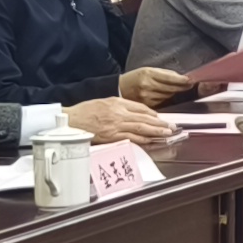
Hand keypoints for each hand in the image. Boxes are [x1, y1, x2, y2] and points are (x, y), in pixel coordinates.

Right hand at [63, 97, 177, 145]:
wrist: (70, 120)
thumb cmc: (85, 111)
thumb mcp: (105, 102)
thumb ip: (121, 106)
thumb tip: (137, 112)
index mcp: (118, 102)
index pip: (141, 108)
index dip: (154, 114)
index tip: (162, 118)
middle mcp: (119, 113)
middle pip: (145, 118)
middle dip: (160, 123)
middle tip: (172, 126)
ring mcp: (116, 125)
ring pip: (141, 128)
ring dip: (156, 132)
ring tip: (167, 134)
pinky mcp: (111, 136)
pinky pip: (131, 138)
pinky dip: (142, 140)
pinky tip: (150, 141)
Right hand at [119, 66, 193, 105]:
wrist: (120, 88)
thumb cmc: (135, 78)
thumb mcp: (148, 70)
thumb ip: (164, 74)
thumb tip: (180, 77)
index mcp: (148, 74)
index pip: (169, 77)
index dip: (181, 80)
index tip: (190, 80)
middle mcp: (147, 85)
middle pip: (170, 88)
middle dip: (181, 87)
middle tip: (189, 86)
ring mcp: (146, 97)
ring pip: (167, 96)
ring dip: (174, 94)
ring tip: (177, 90)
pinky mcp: (146, 105)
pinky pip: (162, 103)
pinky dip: (166, 100)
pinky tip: (166, 96)